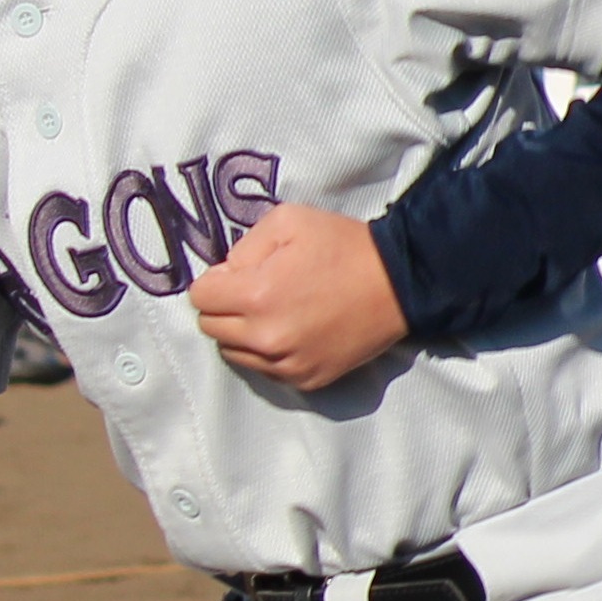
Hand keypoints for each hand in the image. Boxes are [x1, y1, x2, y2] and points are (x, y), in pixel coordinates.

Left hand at [192, 205, 408, 391]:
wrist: (401, 283)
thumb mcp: (288, 221)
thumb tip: (226, 274)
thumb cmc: (344, 246)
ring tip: (277, 313)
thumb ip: (243, 246)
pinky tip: (294, 331)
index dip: (217, 280)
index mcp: (256, 295)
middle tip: (259, 291)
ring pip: (233, 352)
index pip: (200, 297)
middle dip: (226, 307)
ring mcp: (286, 363)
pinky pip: (264, 370)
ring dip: (244, 333)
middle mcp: (265, 337)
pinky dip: (270, 353)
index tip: (244, 273)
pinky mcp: (306, 379)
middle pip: (211, 327)